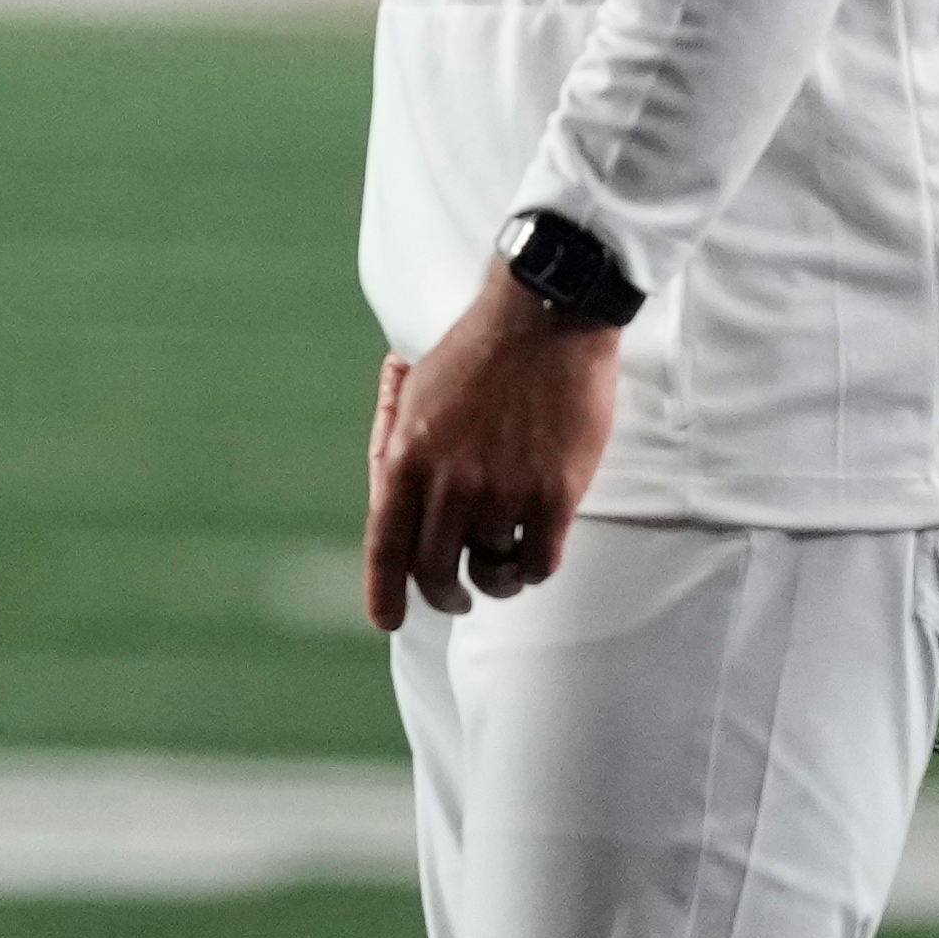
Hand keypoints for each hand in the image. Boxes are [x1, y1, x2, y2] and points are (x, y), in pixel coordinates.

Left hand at [363, 273, 625, 630]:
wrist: (544, 317)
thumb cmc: (475, 349)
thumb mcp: (412, 389)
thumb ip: (394, 444)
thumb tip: (384, 497)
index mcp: (406, 455)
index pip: (384, 546)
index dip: (383, 592)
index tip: (387, 620)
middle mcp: (450, 483)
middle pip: (435, 571)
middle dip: (443, 595)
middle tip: (456, 597)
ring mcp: (504, 492)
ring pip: (491, 571)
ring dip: (495, 581)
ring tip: (500, 572)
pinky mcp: (555, 494)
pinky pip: (540, 560)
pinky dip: (533, 568)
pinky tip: (531, 555)